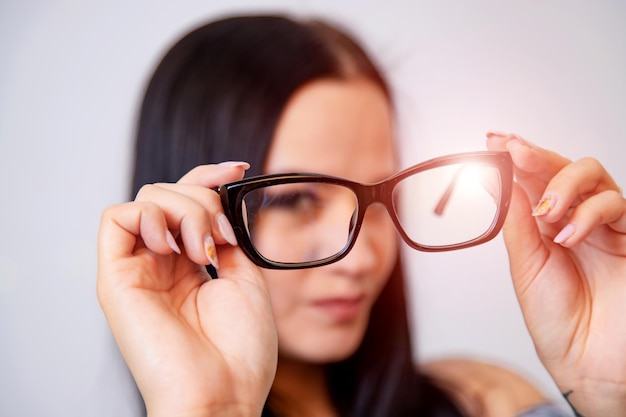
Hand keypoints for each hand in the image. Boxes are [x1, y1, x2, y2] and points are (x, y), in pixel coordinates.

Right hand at [97, 163, 276, 416]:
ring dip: (184, 210)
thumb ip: (227, 235)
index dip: (209, 177)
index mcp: (190, 265)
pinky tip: (172, 243)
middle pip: (168, 193)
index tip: (238, 169)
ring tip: (204, 251)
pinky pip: (115, 218)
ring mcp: (138, 269)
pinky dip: (147, 215)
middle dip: (203, 199)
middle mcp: (161, 263)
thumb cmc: (239, 350)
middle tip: (222, 239)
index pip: (187, 202)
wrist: (224, 393)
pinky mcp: (115, 278)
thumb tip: (221, 198)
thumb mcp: (245, 278)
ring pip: (147, 199)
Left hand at [486, 132, 625, 416]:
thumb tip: (497, 179)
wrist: (588, 363)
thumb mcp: (526, 265)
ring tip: (545, 214)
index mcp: (545, 227)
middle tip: (512, 150)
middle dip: (536, 155)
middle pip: (563, 168)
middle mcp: (575, 221)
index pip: (533, 180)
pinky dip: (587, 212)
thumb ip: (517, 221)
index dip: (515, 158)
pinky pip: (616, 203)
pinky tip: (566, 234)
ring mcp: (604, 227)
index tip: (493, 141)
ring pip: (594, 175)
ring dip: (562, 185)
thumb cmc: (557, 321)